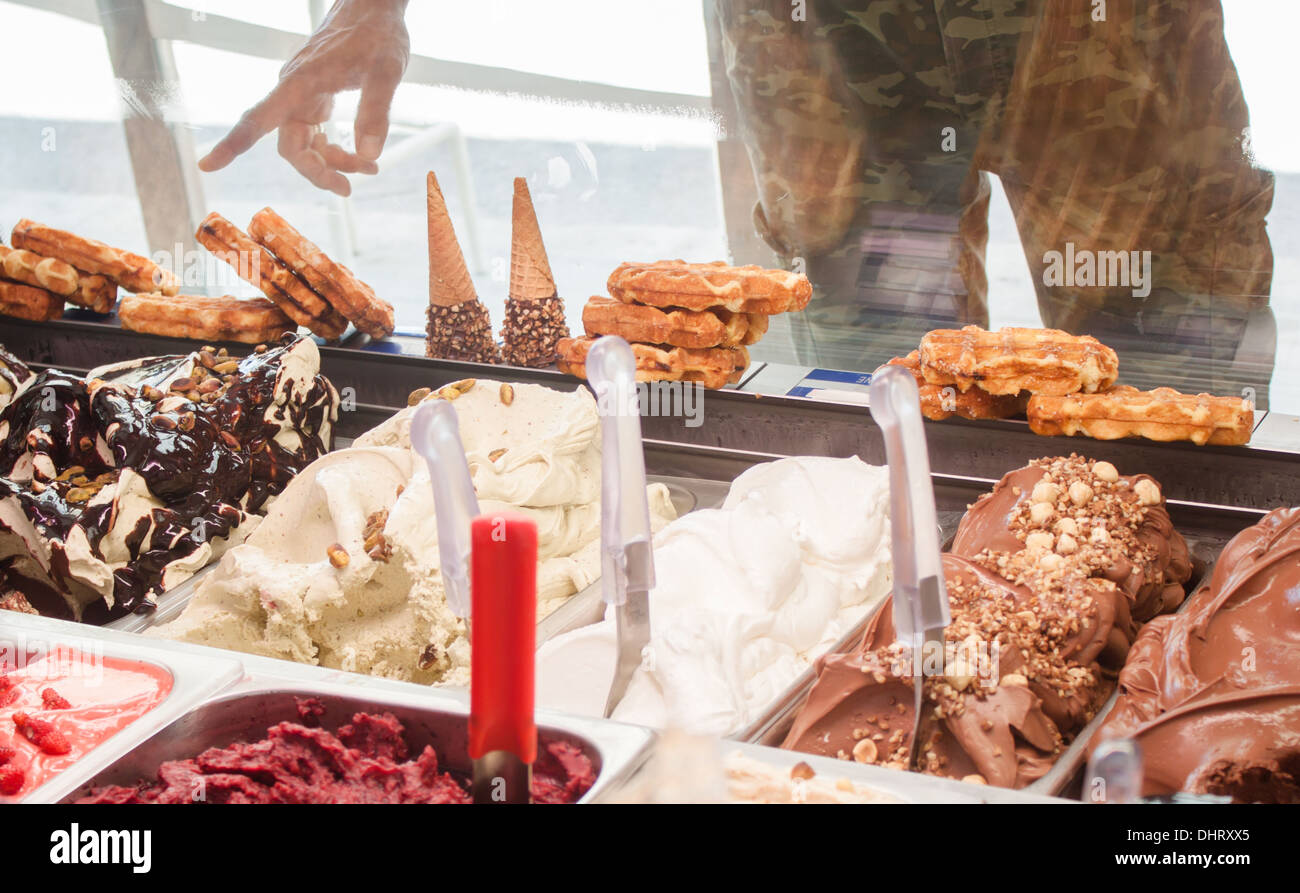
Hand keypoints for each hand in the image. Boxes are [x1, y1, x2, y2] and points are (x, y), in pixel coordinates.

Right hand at [197, 0, 409, 195]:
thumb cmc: (376, 33)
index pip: (258, 118)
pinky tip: (362, 157)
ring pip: (305, 144)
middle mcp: (294, 91)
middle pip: (290, 146)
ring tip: (369, 168)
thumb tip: (369, 154)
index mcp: (300, 83)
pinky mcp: (315, 97)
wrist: (372, 8)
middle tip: (347, 189)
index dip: (233, 144)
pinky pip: (316, 134)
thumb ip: (376, 112)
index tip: (207, 165)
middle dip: (316, 172)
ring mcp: (303, 95)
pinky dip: (337, 151)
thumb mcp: (386, 71)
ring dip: (332, 163)